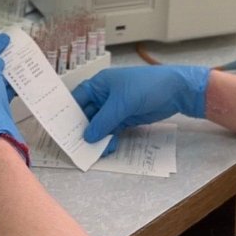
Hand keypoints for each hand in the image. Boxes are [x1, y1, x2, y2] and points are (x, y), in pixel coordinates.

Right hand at [72, 65, 210, 152]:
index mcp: (100, 84)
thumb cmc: (146, 86)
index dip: (68, 112)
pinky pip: (111, 130)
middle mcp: (104, 96)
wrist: (176, 91)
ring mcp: (115, 108)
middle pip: (87, 114)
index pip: (78, 98)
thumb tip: (87, 137)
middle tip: (75, 146)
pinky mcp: (126, 118)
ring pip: (99, 125)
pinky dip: (109, 139)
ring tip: (94, 151)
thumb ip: (103, 121)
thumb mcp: (122, 103)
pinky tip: (108, 148)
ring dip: (96, 137)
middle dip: (82, 129)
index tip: (60, 129)